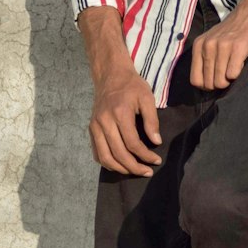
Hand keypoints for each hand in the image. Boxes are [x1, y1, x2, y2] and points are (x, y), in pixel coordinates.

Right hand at [89, 62, 162, 177]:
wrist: (110, 75)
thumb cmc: (131, 86)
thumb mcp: (147, 98)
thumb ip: (152, 120)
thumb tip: (156, 142)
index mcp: (119, 113)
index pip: (132, 143)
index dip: (145, 156)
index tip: (156, 161)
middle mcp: (104, 122)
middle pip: (118, 154)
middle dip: (134, 167)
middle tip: (147, 172)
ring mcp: (95, 126)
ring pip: (104, 157)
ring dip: (120, 169)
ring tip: (134, 171)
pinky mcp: (91, 129)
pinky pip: (97, 153)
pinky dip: (107, 163)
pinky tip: (120, 165)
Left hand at [190, 0, 247, 89]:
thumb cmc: (236, 28)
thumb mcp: (214, 39)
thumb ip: (207, 56)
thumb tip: (205, 85)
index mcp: (199, 45)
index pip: (195, 80)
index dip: (207, 85)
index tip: (218, 78)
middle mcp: (208, 45)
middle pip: (209, 83)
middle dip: (220, 84)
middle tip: (230, 72)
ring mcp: (222, 46)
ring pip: (221, 81)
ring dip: (230, 80)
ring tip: (237, 66)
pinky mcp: (238, 47)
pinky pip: (233, 74)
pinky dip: (239, 73)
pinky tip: (242, 62)